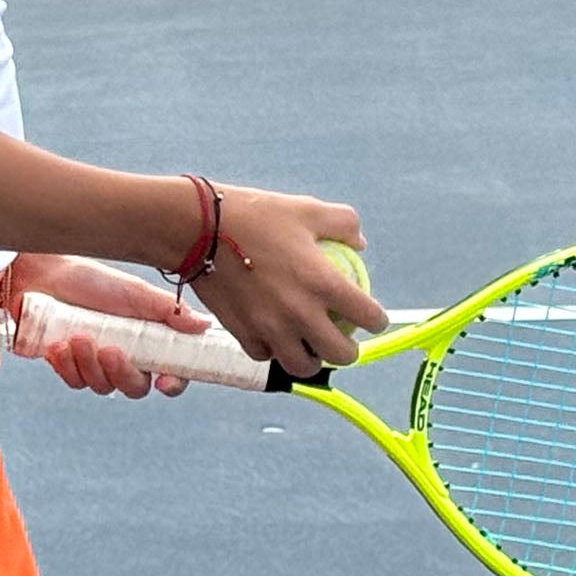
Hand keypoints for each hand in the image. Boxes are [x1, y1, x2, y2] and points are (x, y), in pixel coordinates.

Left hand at [5, 253, 209, 398]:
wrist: (40, 276)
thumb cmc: (89, 279)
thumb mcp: (133, 291)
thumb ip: (168, 310)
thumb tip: (204, 325)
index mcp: (148, 339)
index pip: (171, 371)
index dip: (173, 382)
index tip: (164, 380)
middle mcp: (126, 355)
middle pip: (135, 388)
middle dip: (122, 373)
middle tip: (110, 351)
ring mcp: (95, 364)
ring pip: (101, 386)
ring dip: (89, 365)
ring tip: (76, 337)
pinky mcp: (68, 367)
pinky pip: (73, 382)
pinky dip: (67, 366)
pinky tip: (57, 345)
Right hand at [188, 189, 388, 377]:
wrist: (197, 230)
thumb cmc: (254, 216)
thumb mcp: (306, 209)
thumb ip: (343, 224)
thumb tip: (359, 245)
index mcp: (322, 282)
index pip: (367, 316)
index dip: (377, 320)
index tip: (373, 317)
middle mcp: (299, 313)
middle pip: (340, 354)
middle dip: (349, 351)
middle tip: (343, 339)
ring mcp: (270, 328)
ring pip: (303, 366)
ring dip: (312, 359)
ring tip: (310, 345)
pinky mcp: (243, 334)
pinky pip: (266, 355)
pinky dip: (274, 350)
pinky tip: (275, 336)